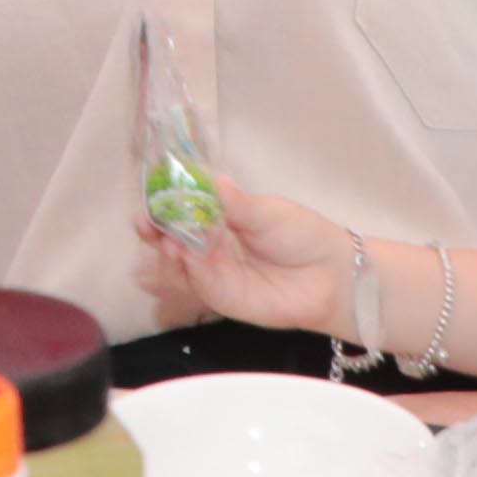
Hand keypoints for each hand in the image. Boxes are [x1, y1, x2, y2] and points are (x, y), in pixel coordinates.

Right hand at [151, 182, 363, 341]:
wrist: (330, 275)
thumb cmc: (302, 236)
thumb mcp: (267, 211)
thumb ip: (236, 202)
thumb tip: (213, 180)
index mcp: (220, 219)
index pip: (182, 209)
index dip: (163, 204)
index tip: (151, 196)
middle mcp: (211, 247)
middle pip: (170, 238)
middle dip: (154, 230)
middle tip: (145, 223)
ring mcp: (214, 273)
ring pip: (178, 263)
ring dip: (168, 251)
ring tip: (168, 239)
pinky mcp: (222, 297)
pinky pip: (198, 282)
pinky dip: (189, 269)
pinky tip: (187, 255)